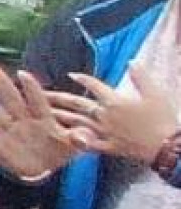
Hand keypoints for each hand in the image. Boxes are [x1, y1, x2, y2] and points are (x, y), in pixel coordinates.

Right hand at [0, 61, 84, 179]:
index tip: (23, 74)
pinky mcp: (1, 144)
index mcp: (44, 120)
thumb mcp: (73, 147)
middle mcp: (25, 121)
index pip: (37, 102)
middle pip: (12, 100)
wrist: (43, 169)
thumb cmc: (59, 152)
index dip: (31, 89)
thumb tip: (82, 138)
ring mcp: (11, 131)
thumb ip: (77, 140)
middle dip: (2, 83)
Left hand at [53, 63, 180, 163]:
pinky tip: (64, 138)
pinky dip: (76, 140)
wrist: (167, 146)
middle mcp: (105, 115)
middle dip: (59, 98)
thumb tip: (132, 61)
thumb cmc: (163, 119)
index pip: (94, 85)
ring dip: (60, 117)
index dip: (83, 78)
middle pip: (77, 104)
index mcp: (115, 101)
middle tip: (42, 95)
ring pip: (77, 123)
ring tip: (46, 114)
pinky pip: (88, 143)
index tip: (71, 74)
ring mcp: (105, 132)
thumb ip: (141, 77)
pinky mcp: (108, 147)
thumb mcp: (155, 94)